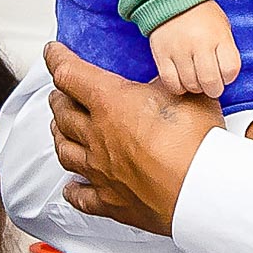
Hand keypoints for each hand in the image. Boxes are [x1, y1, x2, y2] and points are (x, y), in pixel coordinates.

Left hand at [45, 42, 224, 234]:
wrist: (199, 188)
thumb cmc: (194, 141)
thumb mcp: (186, 93)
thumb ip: (167, 84)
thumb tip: (164, 80)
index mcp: (111, 102)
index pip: (70, 74)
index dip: (57, 59)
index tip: (53, 52)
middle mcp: (97, 135)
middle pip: (62, 112)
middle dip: (59, 98)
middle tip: (62, 91)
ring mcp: (100, 169)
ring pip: (64, 150)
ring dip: (59, 135)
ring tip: (60, 128)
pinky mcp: (110, 199)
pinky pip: (80, 194)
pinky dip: (72, 188)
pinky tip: (71, 187)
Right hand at [149, 0, 240, 96]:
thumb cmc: (201, 15)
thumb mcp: (222, 26)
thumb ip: (225, 49)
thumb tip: (225, 76)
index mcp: (218, 36)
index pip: (230, 70)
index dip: (229, 77)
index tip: (224, 75)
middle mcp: (200, 44)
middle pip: (211, 82)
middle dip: (213, 89)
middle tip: (211, 85)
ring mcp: (179, 50)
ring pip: (191, 84)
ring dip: (196, 88)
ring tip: (195, 78)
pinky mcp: (161, 55)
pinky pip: (171, 82)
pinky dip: (178, 87)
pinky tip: (181, 80)